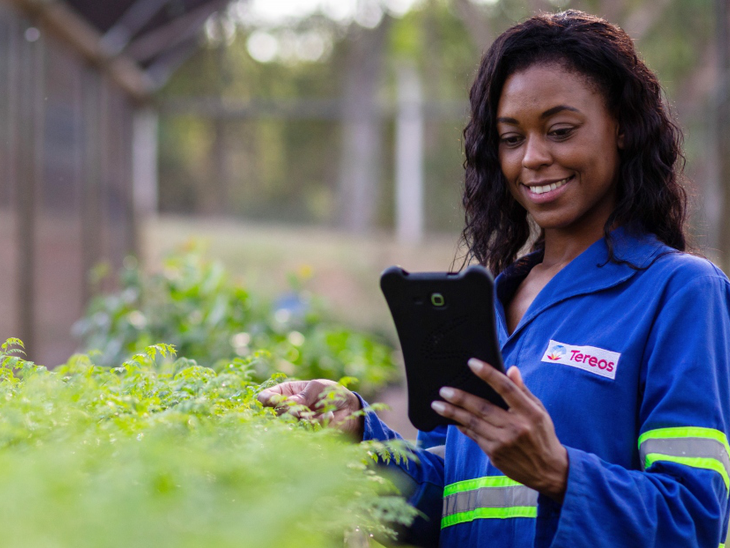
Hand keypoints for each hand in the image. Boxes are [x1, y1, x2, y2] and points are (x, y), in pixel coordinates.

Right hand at [258, 380, 363, 438]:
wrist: (349, 408)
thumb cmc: (331, 393)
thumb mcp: (317, 388)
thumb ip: (303, 396)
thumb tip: (289, 404)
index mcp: (286, 392)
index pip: (267, 396)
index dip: (265, 399)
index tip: (268, 400)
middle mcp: (288, 408)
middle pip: (276, 412)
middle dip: (286, 410)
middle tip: (299, 408)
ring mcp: (296, 422)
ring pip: (289, 423)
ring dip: (303, 416)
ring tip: (316, 411)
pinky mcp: (307, 432)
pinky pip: (307, 429)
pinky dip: (319, 421)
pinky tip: (329, 415)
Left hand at [431, 359, 567, 501]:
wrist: (548, 471)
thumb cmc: (543, 435)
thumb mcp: (539, 411)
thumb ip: (522, 390)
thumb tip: (511, 369)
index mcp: (529, 413)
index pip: (506, 388)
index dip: (488, 374)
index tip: (472, 363)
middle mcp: (515, 427)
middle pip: (483, 408)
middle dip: (460, 398)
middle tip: (444, 390)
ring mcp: (503, 442)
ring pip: (473, 423)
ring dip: (452, 413)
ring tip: (437, 404)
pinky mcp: (494, 454)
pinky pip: (474, 436)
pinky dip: (461, 426)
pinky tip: (450, 419)